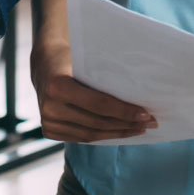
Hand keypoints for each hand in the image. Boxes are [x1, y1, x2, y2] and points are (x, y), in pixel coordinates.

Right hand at [30, 41, 153, 142]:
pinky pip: (81, 137)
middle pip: (97, 122)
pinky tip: (119, 131)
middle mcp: (50, 107)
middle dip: (126, 124)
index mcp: (58, 86)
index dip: (125, 111)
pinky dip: (102, 135)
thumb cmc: (73, 57)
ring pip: (90, 134)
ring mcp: (48, 122)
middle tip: (149, 123)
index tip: (146, 114)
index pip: (99, 104)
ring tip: (138, 129)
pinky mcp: (49, 130)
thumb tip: (141, 95)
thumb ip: (105, 78)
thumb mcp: (87, 61)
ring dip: (117, 133)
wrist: (44, 63)